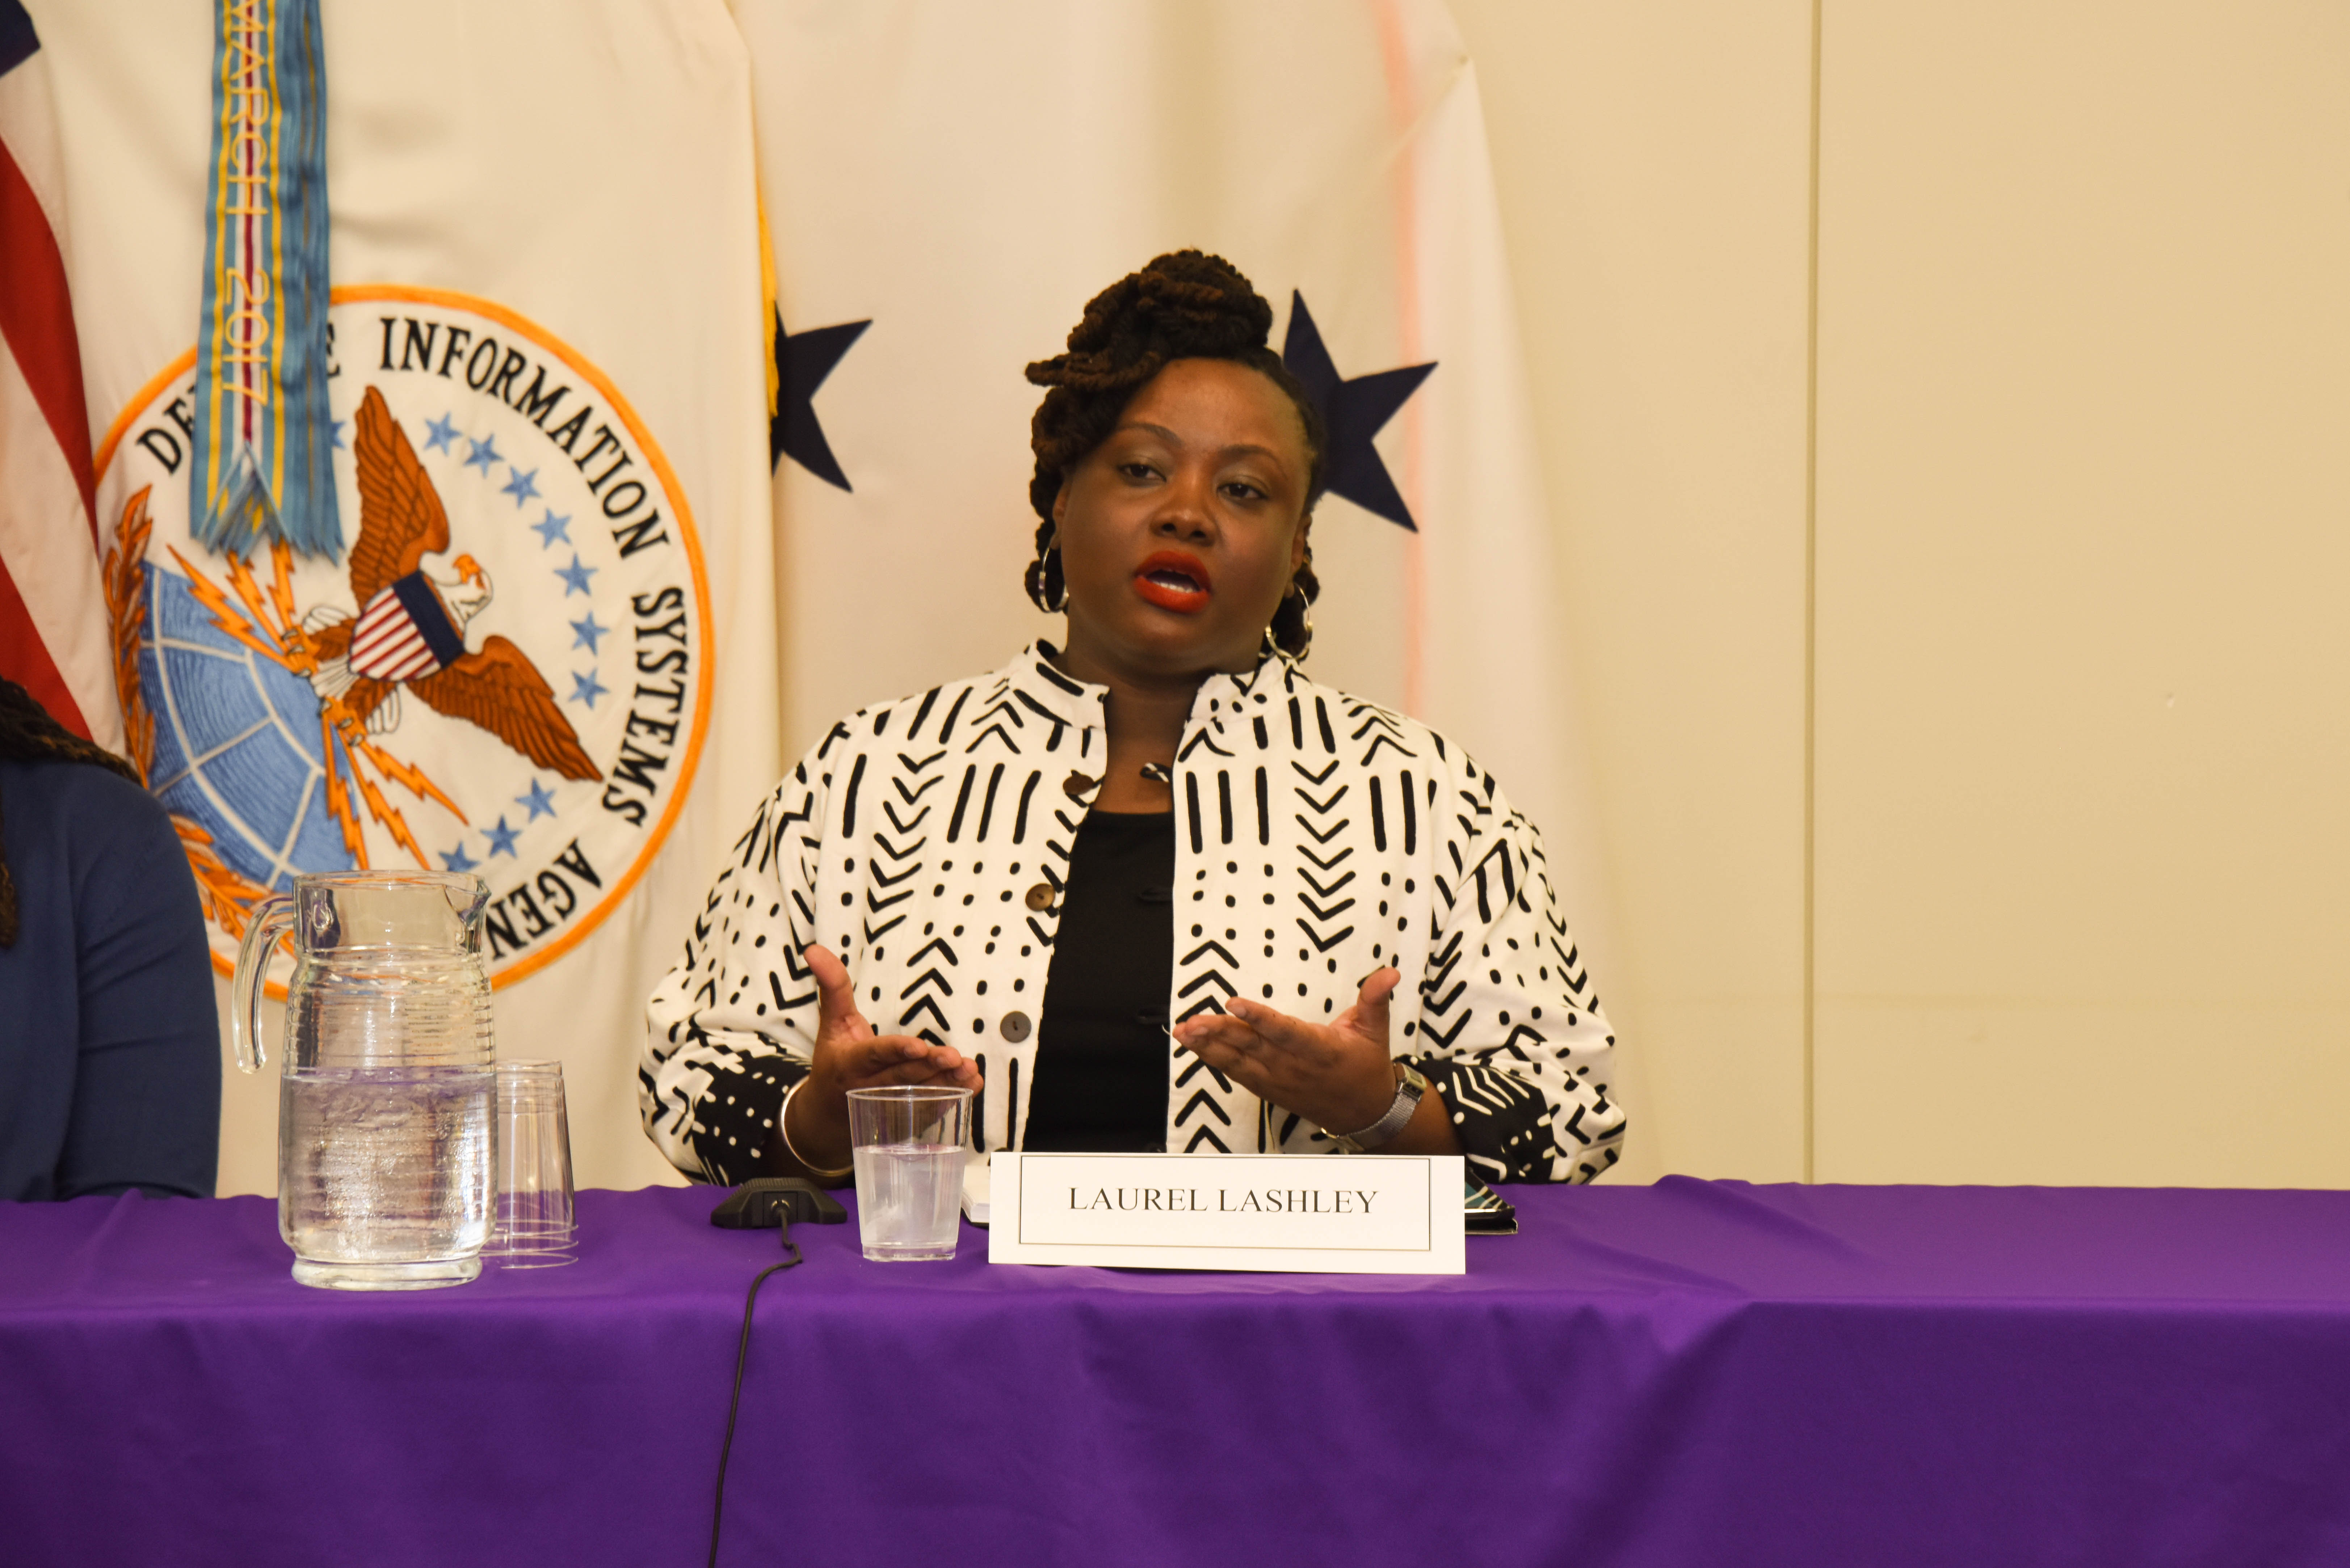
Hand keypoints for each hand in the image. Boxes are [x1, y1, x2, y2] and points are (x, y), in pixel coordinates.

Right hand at [782, 944, 981, 1173]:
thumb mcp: (830, 1023)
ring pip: (920, 1095)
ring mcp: (890, 1107)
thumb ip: (832, 987)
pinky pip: (932, 1109)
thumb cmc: (835, 1062)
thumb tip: (813, 949)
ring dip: (947, 1083)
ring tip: (969, 1070)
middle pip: (902, 1077)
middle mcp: (869, 1089)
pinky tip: (973, 1084)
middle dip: (929, 1067)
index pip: (874, 1055)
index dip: (895, 1051)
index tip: (919, 1046)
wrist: (829, 1114)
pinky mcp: (907, 1117)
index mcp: (849, 1065)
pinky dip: (954, 1098)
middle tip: (953, 1057)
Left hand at [1171, 968, 1402, 1136]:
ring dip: (1208, 1047)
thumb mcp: (1376, 1029)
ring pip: (1237, 1062)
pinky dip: (1213, 1059)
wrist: (1364, 1114)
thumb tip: (1389, 972)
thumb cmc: (1366, 1067)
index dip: (1258, 1018)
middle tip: (1192, 1021)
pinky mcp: (1267, 1088)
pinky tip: (1193, 1046)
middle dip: (1219, 1033)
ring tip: (1183, 1031)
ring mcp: (1277, 1080)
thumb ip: (1375, 998)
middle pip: (1251, 1047)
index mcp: (1320, 1049)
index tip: (1234, 1003)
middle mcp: (1294, 1066)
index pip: (1284, 1031)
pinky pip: (1236, 1073)